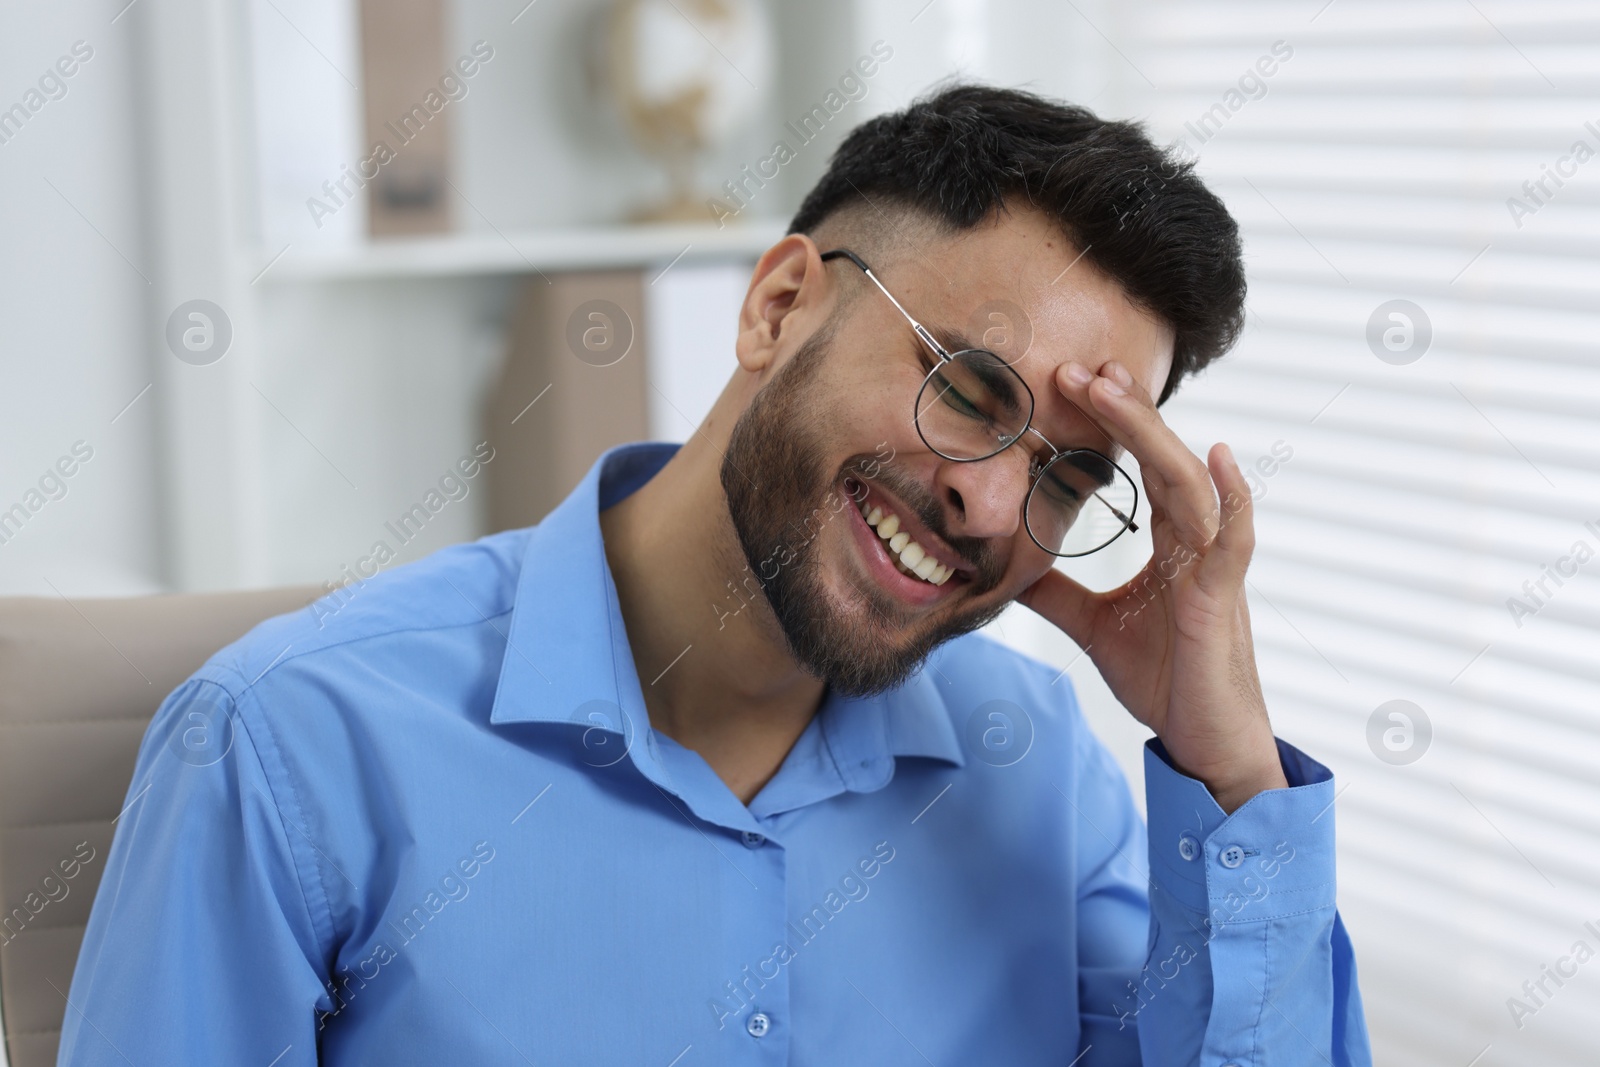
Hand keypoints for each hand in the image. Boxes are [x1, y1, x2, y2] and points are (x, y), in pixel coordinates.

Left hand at [1017, 358, 1287, 812]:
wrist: (1204, 742)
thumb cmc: (1165, 680)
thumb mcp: (1093, 626)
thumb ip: (1055, 593)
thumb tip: (1003, 569)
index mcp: (1169, 543)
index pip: (1142, 466)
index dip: (1112, 424)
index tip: (1071, 382)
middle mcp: (1195, 542)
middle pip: (1163, 458)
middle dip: (1124, 411)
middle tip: (1079, 367)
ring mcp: (1212, 565)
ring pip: (1189, 483)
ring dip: (1153, 435)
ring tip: (1117, 391)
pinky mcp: (1222, 597)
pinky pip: (1233, 537)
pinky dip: (1232, 495)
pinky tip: (1218, 456)